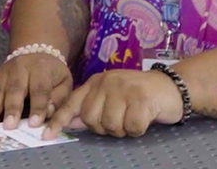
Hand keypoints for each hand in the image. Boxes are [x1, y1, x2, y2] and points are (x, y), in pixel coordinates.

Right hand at [0, 53, 72, 129]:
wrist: (36, 51)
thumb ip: (59, 98)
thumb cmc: (51, 73)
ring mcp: (4, 71)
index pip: (39, 89)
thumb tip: (49, 113)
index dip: (37, 107)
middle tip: (9, 125)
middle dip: (11, 108)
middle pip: (15, 88)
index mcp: (40, 68)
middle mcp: (20, 67)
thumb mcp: (64, 81)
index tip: (34, 123)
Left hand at [43, 69, 181, 138]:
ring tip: (132, 118)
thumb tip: (71, 123)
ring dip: (123, 130)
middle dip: (104, 128)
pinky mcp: (141, 98)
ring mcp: (123, 88)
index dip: (59, 120)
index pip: (72, 103)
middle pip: (91, 119)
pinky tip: (144, 118)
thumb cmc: (138, 95)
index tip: (46, 135)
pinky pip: (131, 127)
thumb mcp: (111, 96)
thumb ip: (91, 107)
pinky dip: (138, 130)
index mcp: (95, 82)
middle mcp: (106, 82)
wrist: (170, 86)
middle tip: (119, 120)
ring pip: (111, 125)